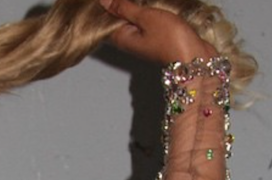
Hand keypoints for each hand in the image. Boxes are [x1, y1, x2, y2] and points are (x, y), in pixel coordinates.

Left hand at [98, 0, 217, 63]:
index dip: (109, 4)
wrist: (193, 56)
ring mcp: (141, 40)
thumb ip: (125, 8)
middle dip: (121, 4)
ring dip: (134, 6)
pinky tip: (150, 4)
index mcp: (121, 37)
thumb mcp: (146, 18)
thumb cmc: (171, 40)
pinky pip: (144, 21)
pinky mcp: (153, 37)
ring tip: (140, 1)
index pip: (106, 19)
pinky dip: (145, 10)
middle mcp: (128, 40)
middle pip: (118, 18)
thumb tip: (104, 0)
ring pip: (132, 18)